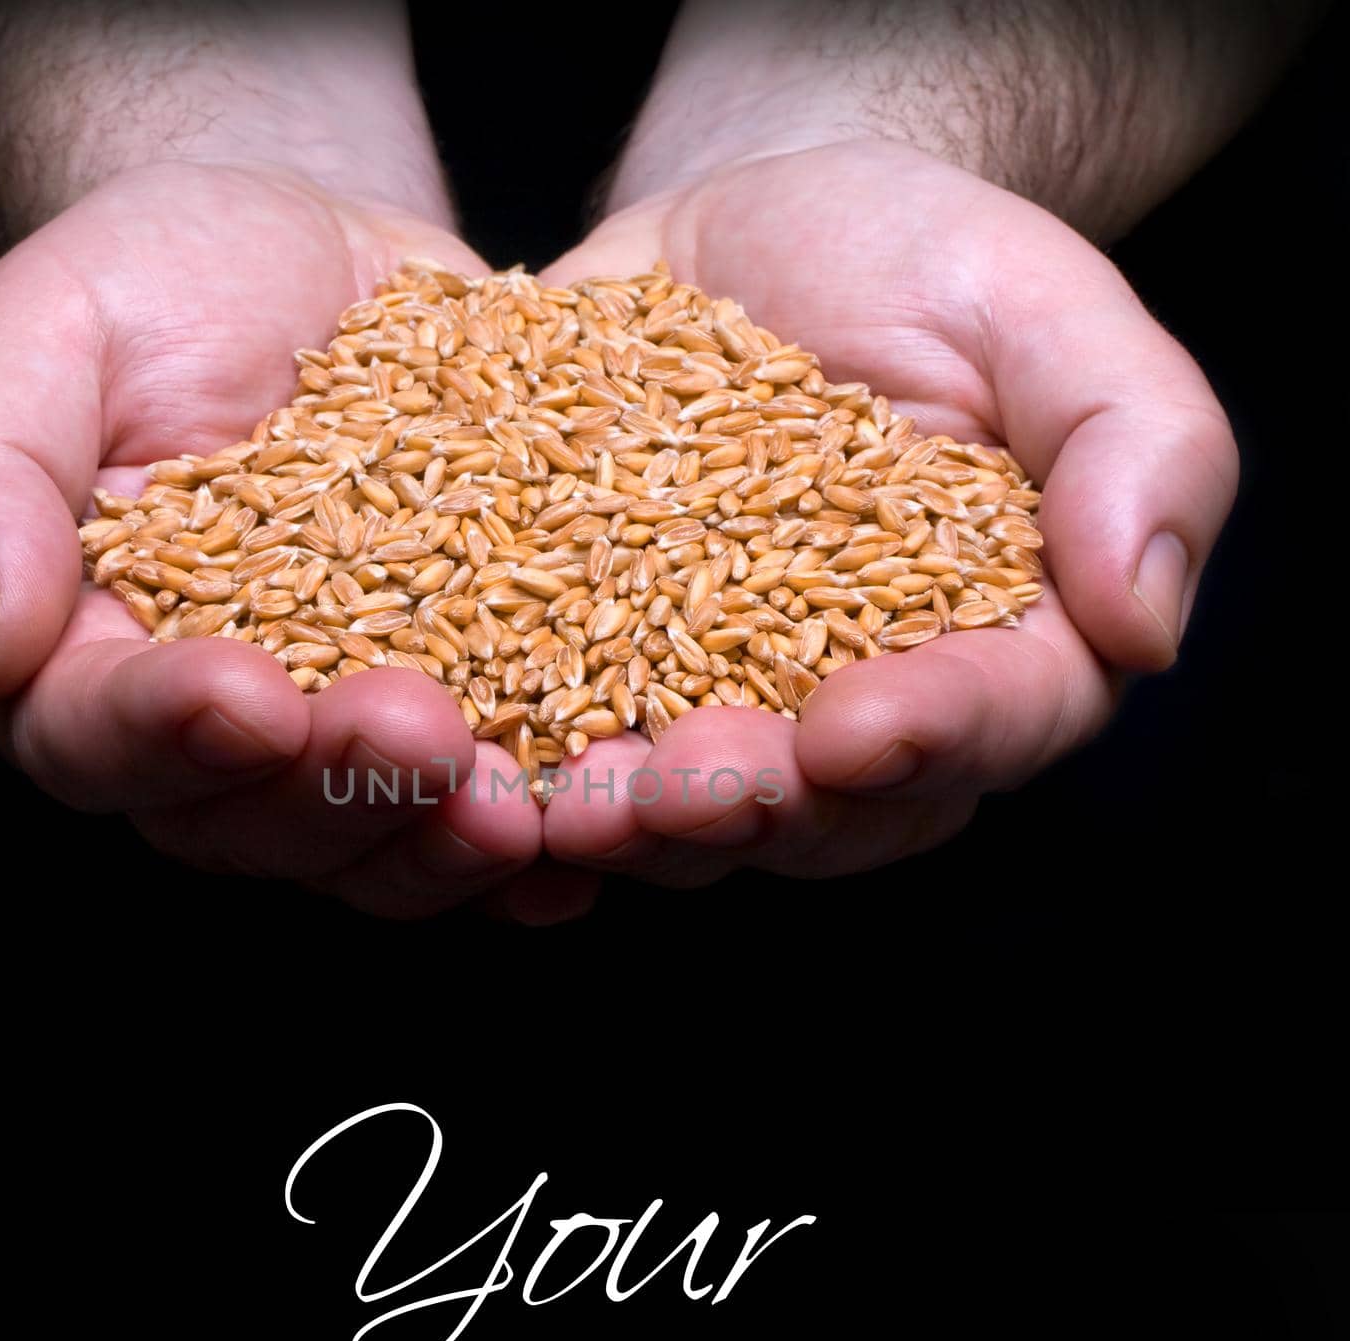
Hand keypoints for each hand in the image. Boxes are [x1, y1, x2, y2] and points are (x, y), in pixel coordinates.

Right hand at [0, 162, 543, 914]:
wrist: (325, 264)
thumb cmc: (167, 286)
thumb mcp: (49, 332)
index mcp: (88, 660)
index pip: (97, 736)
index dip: (168, 731)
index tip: (245, 692)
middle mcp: (216, 735)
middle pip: (252, 822)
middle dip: (337, 792)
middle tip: (419, 735)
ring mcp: (342, 741)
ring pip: (374, 848)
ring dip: (444, 843)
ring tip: (521, 804)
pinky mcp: (460, 720)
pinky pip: (484, 815)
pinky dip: (534, 853)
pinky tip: (582, 846)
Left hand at [538, 141, 1236, 884]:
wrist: (750, 231)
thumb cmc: (918, 261)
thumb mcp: (1044, 311)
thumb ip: (1136, 446)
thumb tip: (1144, 620)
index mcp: (996, 639)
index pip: (991, 719)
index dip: (927, 738)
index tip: (854, 729)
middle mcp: (861, 700)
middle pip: (831, 807)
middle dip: (756, 807)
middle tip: (686, 786)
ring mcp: (723, 698)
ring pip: (695, 806)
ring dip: (633, 819)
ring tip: (572, 797)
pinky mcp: (602, 665)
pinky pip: (571, 739)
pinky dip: (530, 765)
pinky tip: (486, 769)